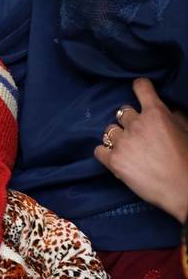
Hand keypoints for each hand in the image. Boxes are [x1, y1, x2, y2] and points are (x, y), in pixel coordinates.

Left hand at [95, 78, 187, 223]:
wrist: (184, 191)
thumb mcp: (187, 131)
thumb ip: (175, 115)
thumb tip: (166, 106)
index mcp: (156, 113)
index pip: (141, 87)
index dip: (140, 87)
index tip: (139, 89)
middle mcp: (135, 124)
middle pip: (122, 113)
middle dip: (130, 122)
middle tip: (139, 135)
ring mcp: (122, 142)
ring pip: (109, 131)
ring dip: (117, 138)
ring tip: (129, 150)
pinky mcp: (113, 160)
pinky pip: (98, 150)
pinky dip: (105, 153)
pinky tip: (115, 158)